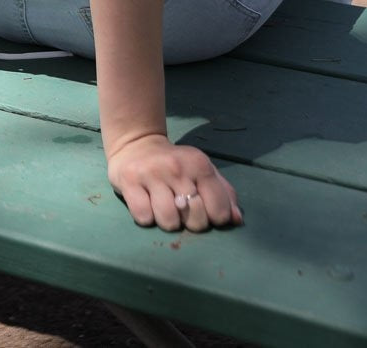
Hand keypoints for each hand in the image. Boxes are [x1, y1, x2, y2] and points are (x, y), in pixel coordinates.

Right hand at [107, 136, 242, 230]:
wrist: (136, 143)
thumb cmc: (176, 164)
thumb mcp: (202, 171)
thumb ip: (223, 194)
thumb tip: (237, 220)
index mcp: (199, 164)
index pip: (218, 210)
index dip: (215, 220)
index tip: (207, 214)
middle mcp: (176, 167)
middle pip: (195, 220)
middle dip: (192, 223)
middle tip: (184, 210)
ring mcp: (151, 174)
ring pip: (169, 221)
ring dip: (168, 222)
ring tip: (164, 208)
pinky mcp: (129, 181)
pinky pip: (144, 217)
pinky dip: (147, 217)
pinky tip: (147, 203)